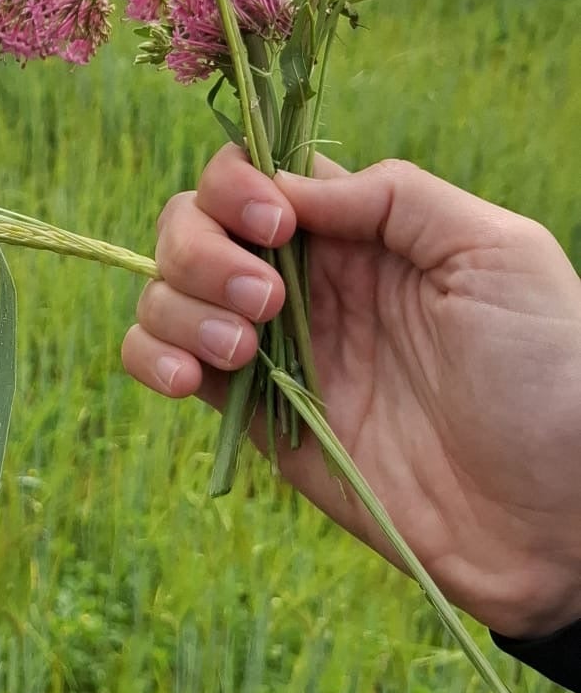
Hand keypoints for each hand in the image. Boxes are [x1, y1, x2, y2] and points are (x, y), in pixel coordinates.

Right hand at [123, 144, 580, 637]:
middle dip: (201, 247)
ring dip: (179, 305)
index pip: (258, 174)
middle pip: (192, 224)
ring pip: (166, 292)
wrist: (556, 518)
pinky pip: (162, 366)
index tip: (274, 222)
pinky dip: (151, 357)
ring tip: (243, 350)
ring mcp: (273, 353)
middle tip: (266, 301)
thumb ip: (395, 199)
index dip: (239, 184)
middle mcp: (305, 283)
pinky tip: (190, 380)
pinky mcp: (254, 420)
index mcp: (361, 233)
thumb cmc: (552, 376)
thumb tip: (290, 189)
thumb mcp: (497, 252)